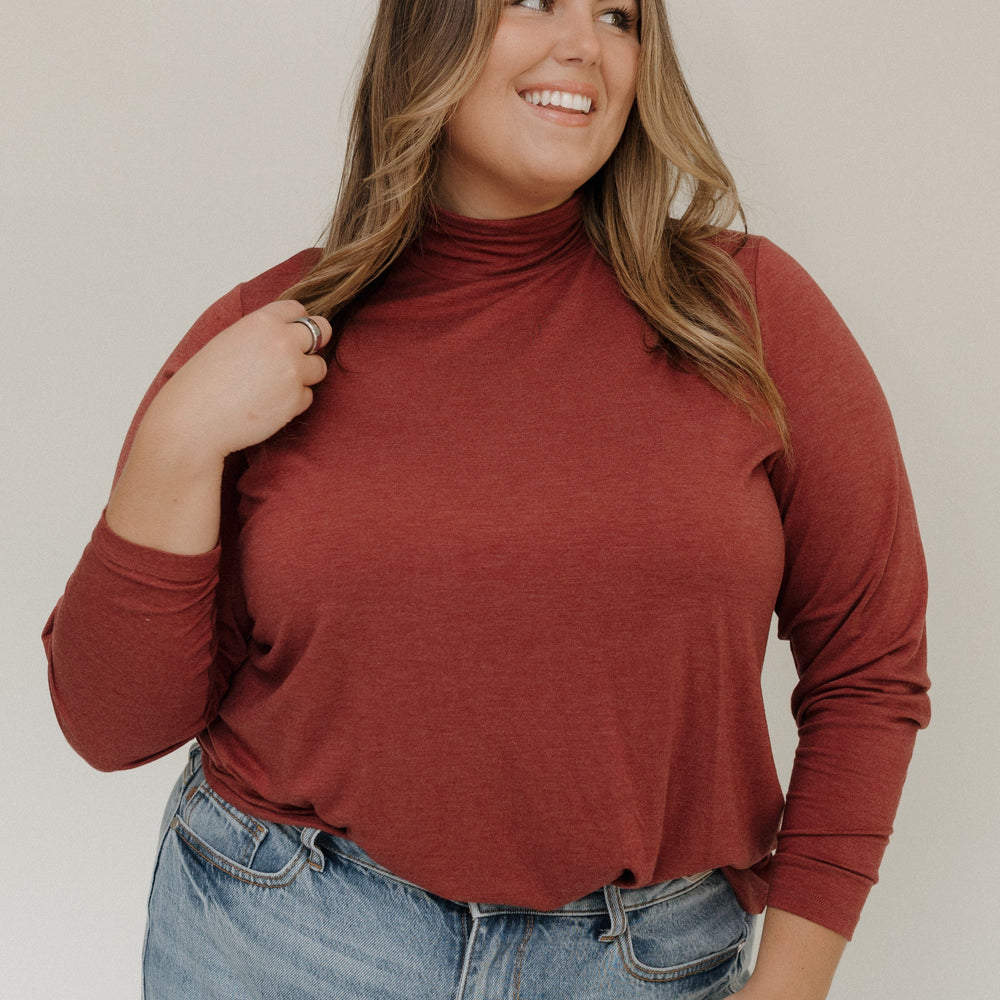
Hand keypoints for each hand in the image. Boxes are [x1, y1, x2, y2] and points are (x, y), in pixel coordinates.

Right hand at [105, 301, 331, 553]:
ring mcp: (293, 371)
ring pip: (318, 367)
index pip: (297, 309)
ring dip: (304, 376)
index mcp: (262, 322)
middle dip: (314, 344)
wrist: (193, 420)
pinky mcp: (297, 400)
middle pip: (322, 331)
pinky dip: (293, 402)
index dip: (296, 322)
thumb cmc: (202, 383)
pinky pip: (307, 396)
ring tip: (273, 386)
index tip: (293, 333)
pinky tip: (267, 405)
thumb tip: (287, 335)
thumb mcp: (229, 341)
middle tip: (298, 358)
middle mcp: (283, 342)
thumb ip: (260, 335)